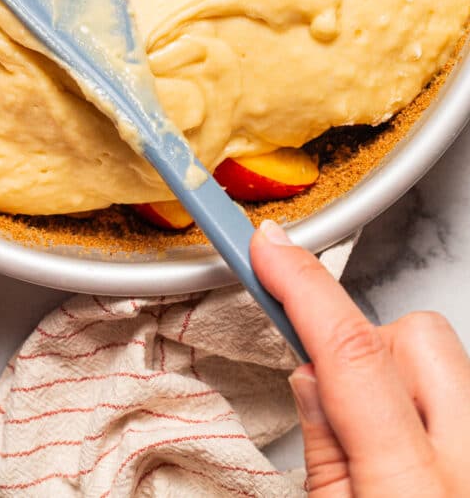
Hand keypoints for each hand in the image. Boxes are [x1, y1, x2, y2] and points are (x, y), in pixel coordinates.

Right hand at [251, 220, 469, 496]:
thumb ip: (323, 454)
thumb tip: (310, 375)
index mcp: (413, 486)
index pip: (352, 352)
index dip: (303, 285)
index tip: (267, 245)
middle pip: (419, 335)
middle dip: (369, 346)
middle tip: (341, 409)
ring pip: (445, 362)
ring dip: (401, 385)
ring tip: (384, 456)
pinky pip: (461, 397)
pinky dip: (428, 411)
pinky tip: (415, 467)